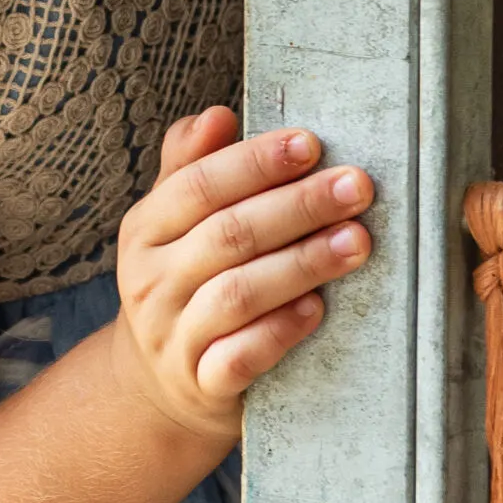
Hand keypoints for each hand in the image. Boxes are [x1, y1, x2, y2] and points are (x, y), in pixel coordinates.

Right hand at [110, 106, 371, 440]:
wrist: (159, 386)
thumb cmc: (185, 284)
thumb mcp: (174, 226)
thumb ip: (192, 167)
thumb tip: (218, 116)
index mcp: (145, 230)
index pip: (197, 185)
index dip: (255, 162)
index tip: (311, 144)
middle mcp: (150, 281)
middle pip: (227, 235)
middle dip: (298, 206)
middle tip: (355, 187)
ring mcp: (171, 336)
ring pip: (237, 294)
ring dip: (303, 264)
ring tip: (357, 242)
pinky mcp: (200, 385)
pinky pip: (239, 357)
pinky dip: (280, 331)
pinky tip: (317, 309)